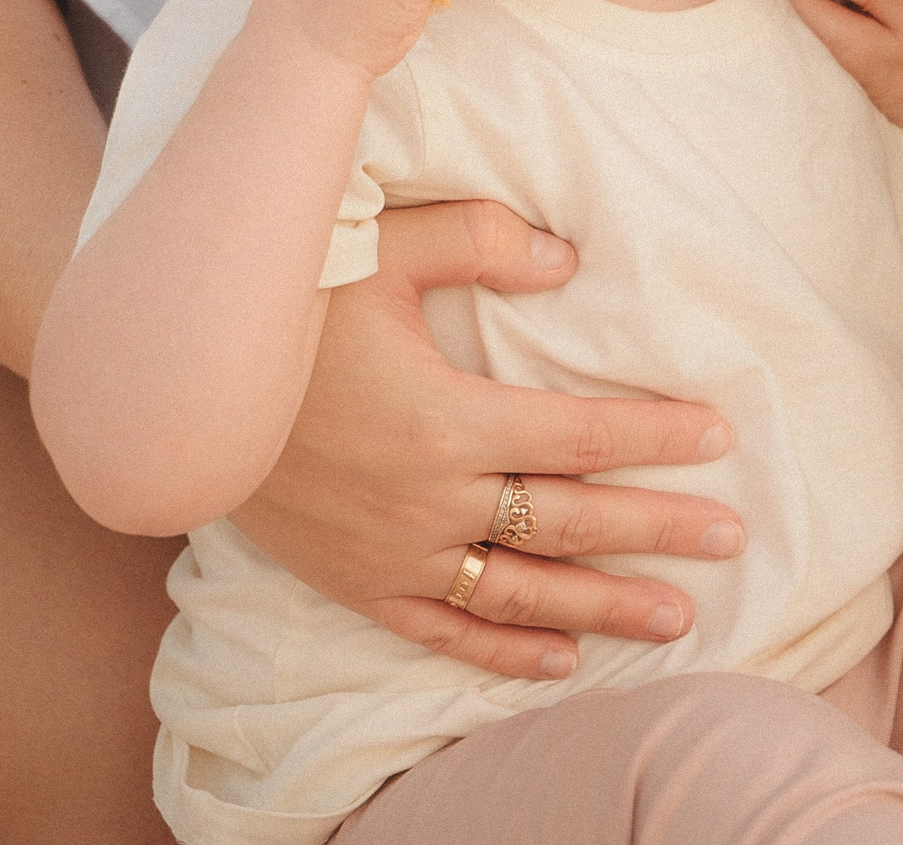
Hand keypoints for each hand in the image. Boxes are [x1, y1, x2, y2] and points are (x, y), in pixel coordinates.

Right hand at [231, 200, 748, 679]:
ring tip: (680, 617)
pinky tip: (562, 660)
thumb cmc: (282, 305)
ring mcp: (390, 552)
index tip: (719, 437)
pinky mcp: (354, 581)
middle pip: (568, 523)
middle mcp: (426, 499)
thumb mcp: (377, 245)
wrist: (170, 388)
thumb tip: (569, 260)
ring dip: (604, 608)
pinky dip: (505, 650)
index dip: (655, 435)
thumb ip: (480, 241)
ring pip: (520, 593)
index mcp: (443, 418)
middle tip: (733, 537)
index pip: (580, 434)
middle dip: (658, 531)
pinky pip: (443, 630)